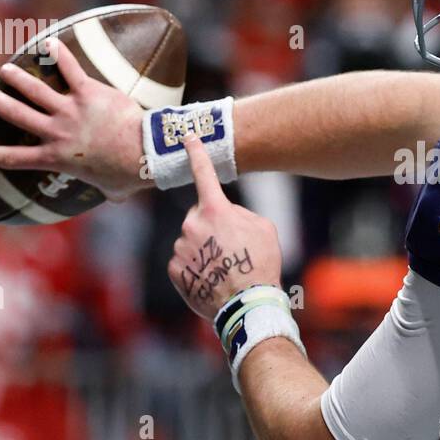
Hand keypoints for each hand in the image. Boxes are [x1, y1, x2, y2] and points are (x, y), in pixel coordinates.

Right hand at [0, 39, 145, 201]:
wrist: (144, 153)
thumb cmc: (129, 174)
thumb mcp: (110, 189)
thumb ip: (107, 190)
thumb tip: (116, 196)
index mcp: (56, 158)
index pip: (16, 158)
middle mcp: (56, 133)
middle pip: (18, 115)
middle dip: (0, 103)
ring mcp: (70, 110)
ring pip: (35, 90)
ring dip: (18, 78)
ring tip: (6, 70)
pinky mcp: (88, 93)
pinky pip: (70, 69)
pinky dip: (59, 54)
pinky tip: (49, 42)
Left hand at [168, 133, 281, 321]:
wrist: (248, 303)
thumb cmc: (261, 263)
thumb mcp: (264, 228)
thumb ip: (239, 214)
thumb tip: (225, 215)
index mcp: (215, 209)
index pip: (204, 173)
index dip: (196, 152)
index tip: (188, 136)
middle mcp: (193, 224)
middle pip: (197, 216)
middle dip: (210, 225)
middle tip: (231, 246)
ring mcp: (181, 248)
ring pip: (190, 240)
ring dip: (203, 248)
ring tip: (224, 267)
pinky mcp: (175, 269)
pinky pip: (184, 262)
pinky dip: (196, 268)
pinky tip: (212, 278)